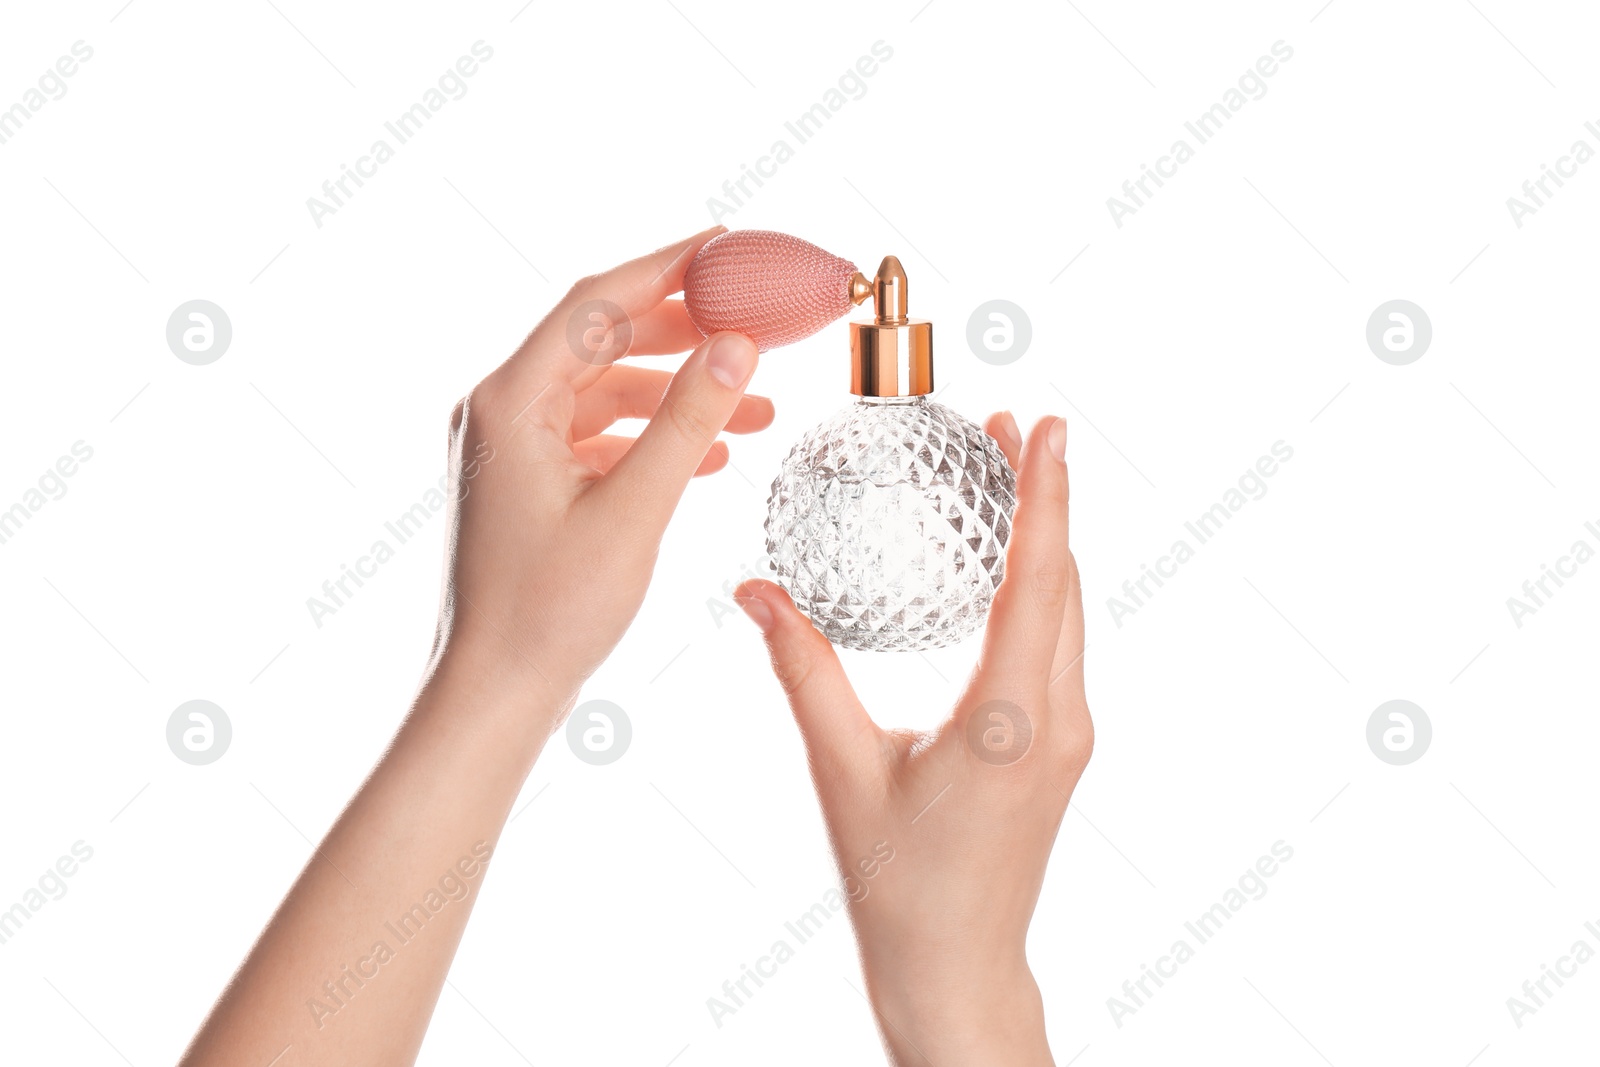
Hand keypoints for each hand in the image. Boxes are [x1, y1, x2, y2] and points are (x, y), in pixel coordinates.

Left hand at [435, 225, 769, 703]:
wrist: (492, 694)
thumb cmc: (548, 613)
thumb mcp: (634, 510)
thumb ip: (689, 420)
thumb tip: (739, 345)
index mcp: (510, 401)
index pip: (597, 301)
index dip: (668, 266)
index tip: (728, 245)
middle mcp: (500, 411)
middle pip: (601, 337)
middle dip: (683, 329)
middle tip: (754, 318)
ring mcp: (509, 448)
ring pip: (605, 389)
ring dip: (677, 391)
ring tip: (758, 402)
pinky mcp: (525, 484)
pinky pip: (595, 435)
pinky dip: (651, 434)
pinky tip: (710, 451)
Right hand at [735, 413, 1090, 1065]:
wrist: (956, 968)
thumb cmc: (897, 885)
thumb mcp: (840, 768)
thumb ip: (803, 670)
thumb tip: (755, 591)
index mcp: (1007, 722)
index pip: (1037, 582)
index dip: (1044, 496)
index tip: (1043, 426)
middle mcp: (1056, 720)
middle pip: (1062, 582)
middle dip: (1042, 497)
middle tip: (1004, 425)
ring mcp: (1069, 735)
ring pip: (1068, 613)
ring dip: (1044, 541)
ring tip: (1008, 476)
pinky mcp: (1060, 747)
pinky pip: (1058, 645)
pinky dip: (1040, 589)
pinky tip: (1007, 566)